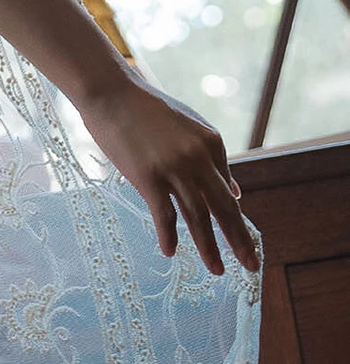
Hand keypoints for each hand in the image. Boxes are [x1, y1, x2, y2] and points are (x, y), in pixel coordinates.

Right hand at [76, 70, 258, 275]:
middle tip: (252, 265)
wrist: (111, 93)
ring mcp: (175, 169)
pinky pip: (164, 215)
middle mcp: (199, 158)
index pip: (228, 190)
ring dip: (209, 248)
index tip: (240, 242)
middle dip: (240, 240)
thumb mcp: (189, 128)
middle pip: (225, 208)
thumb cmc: (146, 110)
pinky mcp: (149, 178)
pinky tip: (170, 252)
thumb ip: (213, 159)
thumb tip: (236, 193)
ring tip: (217, 270)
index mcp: (213, 144)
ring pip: (198, 217)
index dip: (234, 219)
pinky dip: (168, 236)